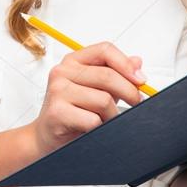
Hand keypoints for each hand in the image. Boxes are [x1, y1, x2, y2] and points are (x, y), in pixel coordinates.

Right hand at [29, 42, 145, 157]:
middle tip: (137, 103)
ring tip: (107, 120)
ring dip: (112, 115)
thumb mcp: (95, 88)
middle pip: (107, 76)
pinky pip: (93, 120)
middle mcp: (62, 72)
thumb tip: (137, 62)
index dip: (126, 64)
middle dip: (129, 92)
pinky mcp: (57, 112)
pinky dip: (100, 128)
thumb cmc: (72, 111)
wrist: (46, 137)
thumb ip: (115, 74)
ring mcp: (57, 91)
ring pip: (103, 100)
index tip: (141, 79)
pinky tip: (93, 129)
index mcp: (73, 61)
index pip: (104, 50)